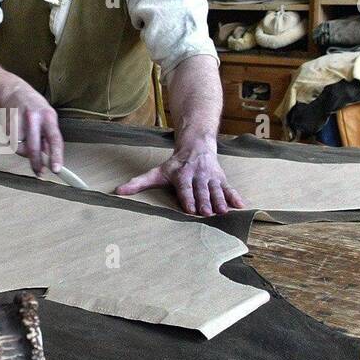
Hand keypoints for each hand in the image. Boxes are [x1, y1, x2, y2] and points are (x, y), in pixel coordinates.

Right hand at [3, 86, 63, 175]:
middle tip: (40, 173)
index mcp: (48, 116)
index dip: (56, 156)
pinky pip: (12, 144)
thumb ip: (48, 136)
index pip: (54, 138)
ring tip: (26, 139)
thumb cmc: (33, 106)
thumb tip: (50, 157)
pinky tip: (17, 132)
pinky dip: (15, 143)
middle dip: (37, 164)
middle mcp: (34, 118)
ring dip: (24, 151)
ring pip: (21, 149)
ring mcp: (19, 121)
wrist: (12, 91)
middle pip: (34, 148)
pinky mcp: (7, 125)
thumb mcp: (47, 117)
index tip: (56, 169)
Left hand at [116, 137, 245, 216]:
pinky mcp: (221, 179)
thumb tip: (117, 191)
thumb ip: (138, 182)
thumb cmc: (175, 164)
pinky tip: (241, 206)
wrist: (196, 145)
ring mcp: (211, 177)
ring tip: (223, 213)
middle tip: (208, 214)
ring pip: (216, 190)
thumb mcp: (157, 172)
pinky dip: (235, 196)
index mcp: (182, 174)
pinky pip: (229, 188)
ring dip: (220, 201)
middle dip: (205, 202)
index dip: (188, 198)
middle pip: (201, 191)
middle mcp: (197, 175)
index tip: (191, 208)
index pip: (185, 188)